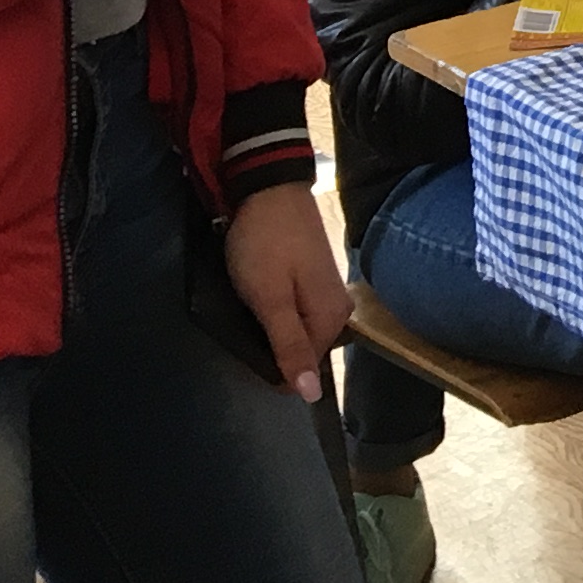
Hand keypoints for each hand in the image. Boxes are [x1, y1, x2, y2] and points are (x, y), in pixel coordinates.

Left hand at [221, 182, 348, 402]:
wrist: (268, 187)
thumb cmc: (265, 244)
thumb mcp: (270, 299)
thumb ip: (290, 347)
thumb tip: (311, 395)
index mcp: (332, 319)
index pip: (302, 370)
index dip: (269, 366)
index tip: (244, 347)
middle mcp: (338, 309)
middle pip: (302, 350)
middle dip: (272, 347)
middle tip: (243, 324)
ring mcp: (328, 291)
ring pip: (297, 330)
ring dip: (271, 328)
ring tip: (246, 310)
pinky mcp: (315, 277)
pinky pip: (296, 311)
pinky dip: (275, 310)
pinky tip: (257, 297)